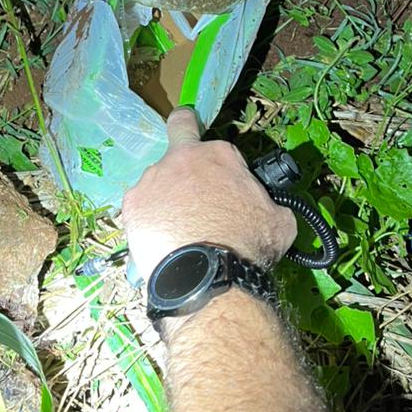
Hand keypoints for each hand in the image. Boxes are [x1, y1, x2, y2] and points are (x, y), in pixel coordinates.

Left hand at [121, 107, 296, 282]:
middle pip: (179, 137)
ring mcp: (152, 179)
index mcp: (219, 154)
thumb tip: (274, 210)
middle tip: (187, 162)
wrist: (207, 275)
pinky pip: (142, 206)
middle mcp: (180, 158)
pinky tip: (162, 238)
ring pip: (159, 180)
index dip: (223, 167)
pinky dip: (151, 218)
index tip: (224, 185)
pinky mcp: (132, 204)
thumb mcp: (279, 220)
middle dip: (183, 136)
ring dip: (168, 195)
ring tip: (178, 227)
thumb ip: (270, 204)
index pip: (219, 149)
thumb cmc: (247, 244)